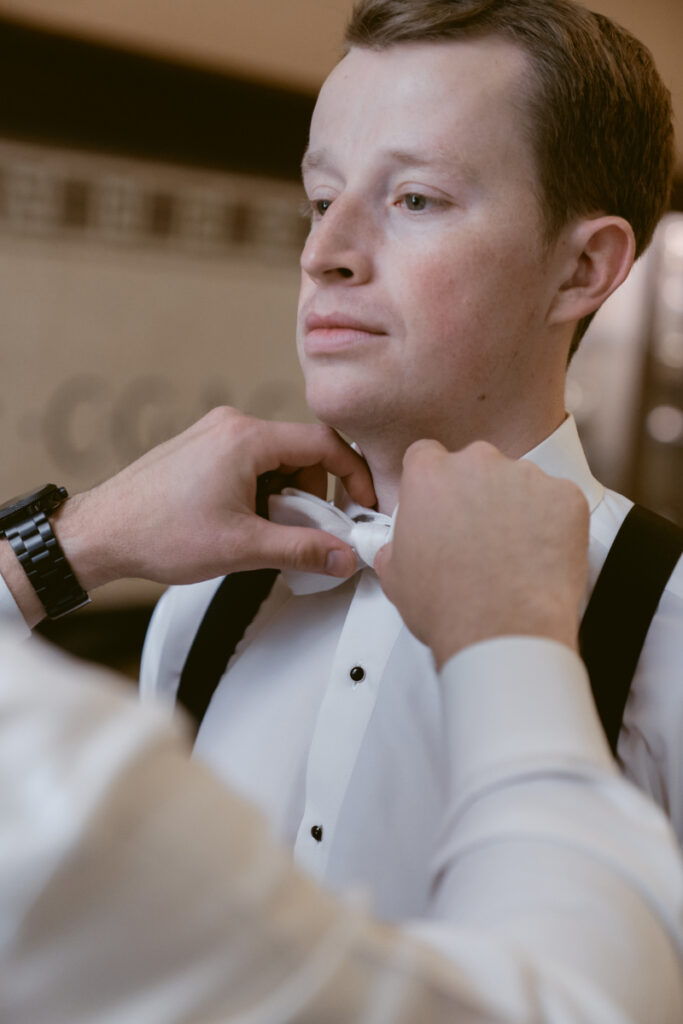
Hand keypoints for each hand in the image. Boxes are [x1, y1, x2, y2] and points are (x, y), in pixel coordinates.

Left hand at [2, 408, 375, 625]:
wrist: (100, 534)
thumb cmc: (158, 534)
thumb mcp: (243, 547)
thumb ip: (303, 549)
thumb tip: (344, 557)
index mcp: (246, 438)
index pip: (324, 443)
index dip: (354, 475)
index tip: (364, 504)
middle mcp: (231, 425)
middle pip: (300, 453)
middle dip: (312, 495)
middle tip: (304, 533)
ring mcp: (213, 434)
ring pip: (275, 461)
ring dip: (284, 497)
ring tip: (263, 533)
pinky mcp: (200, 449)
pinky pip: (250, 463)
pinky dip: (260, 492)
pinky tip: (242, 523)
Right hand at [375, 439, 588, 667]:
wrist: (504, 632)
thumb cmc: (452, 607)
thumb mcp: (395, 575)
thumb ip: (396, 543)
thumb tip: (400, 546)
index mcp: (431, 475)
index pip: (427, 456)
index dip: (433, 482)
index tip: (441, 502)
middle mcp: (478, 464)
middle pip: (476, 466)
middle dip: (476, 494)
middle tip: (477, 536)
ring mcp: (526, 477)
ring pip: (519, 483)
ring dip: (515, 508)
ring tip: (511, 553)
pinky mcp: (565, 497)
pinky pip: (557, 501)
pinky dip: (551, 523)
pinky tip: (538, 555)